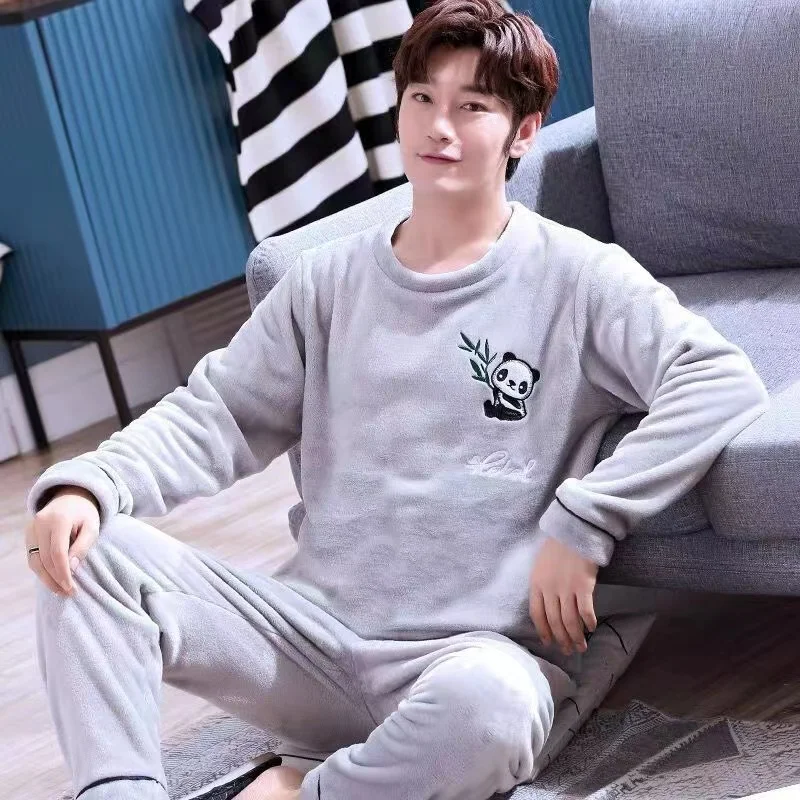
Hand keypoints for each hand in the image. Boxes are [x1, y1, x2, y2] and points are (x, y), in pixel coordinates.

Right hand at [26, 486, 99, 595]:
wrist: (71, 497)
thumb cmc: (85, 514)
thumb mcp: (92, 527)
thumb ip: (83, 546)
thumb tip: (72, 568)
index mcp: (58, 520)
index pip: (57, 552)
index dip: (63, 572)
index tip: (71, 588)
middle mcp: (40, 524)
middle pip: (44, 559)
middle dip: (56, 579)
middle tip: (69, 593)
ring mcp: (31, 529)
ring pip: (35, 561)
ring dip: (47, 579)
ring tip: (61, 591)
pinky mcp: (28, 535)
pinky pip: (32, 557)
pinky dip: (42, 571)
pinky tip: (53, 580)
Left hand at [529, 536, 597, 655]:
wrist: (573, 530)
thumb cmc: (557, 546)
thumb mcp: (541, 565)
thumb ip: (542, 585)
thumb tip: (549, 606)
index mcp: (536, 584)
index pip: (537, 615)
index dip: (543, 631)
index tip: (549, 642)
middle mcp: (549, 589)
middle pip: (554, 621)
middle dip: (562, 639)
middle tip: (569, 651)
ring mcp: (566, 588)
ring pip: (569, 621)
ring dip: (576, 636)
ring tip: (581, 646)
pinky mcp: (583, 586)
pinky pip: (585, 611)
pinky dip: (588, 622)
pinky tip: (592, 628)